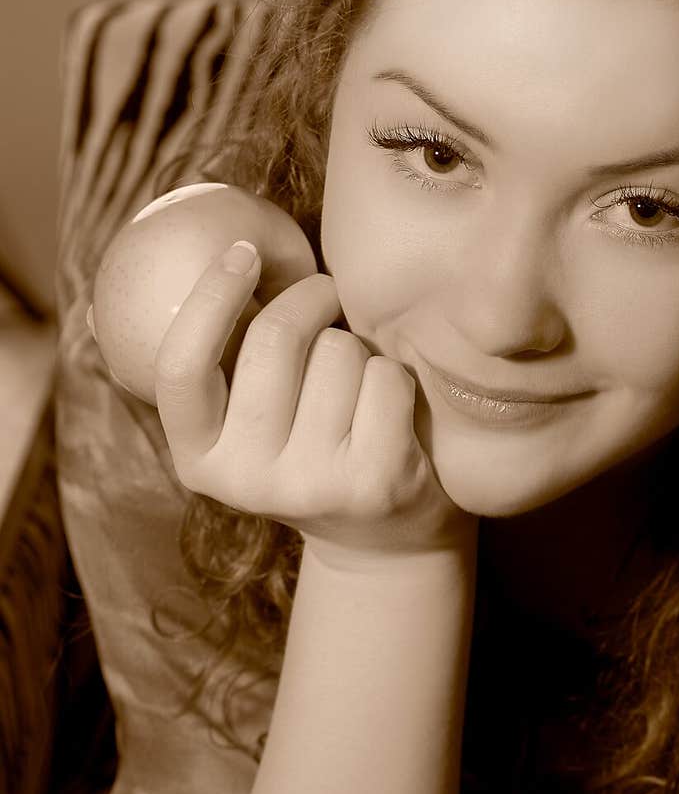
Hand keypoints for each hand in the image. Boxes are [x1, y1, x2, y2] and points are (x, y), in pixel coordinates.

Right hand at [154, 242, 473, 562]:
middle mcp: (245, 479)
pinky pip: (385, 378)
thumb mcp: (249, 424)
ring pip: (338, 352)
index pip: (182, 365)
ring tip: (357, 384)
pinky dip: (396, 377)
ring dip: (357, 347)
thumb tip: (167, 280)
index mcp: (198, 457)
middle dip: (309, 297)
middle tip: (326, 294)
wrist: (381, 543)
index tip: (242, 250)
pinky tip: (392, 410)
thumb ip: (226, 365)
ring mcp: (311, 484)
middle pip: (274, 338)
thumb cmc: (310, 450)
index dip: (210, 297)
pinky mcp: (374, 482)